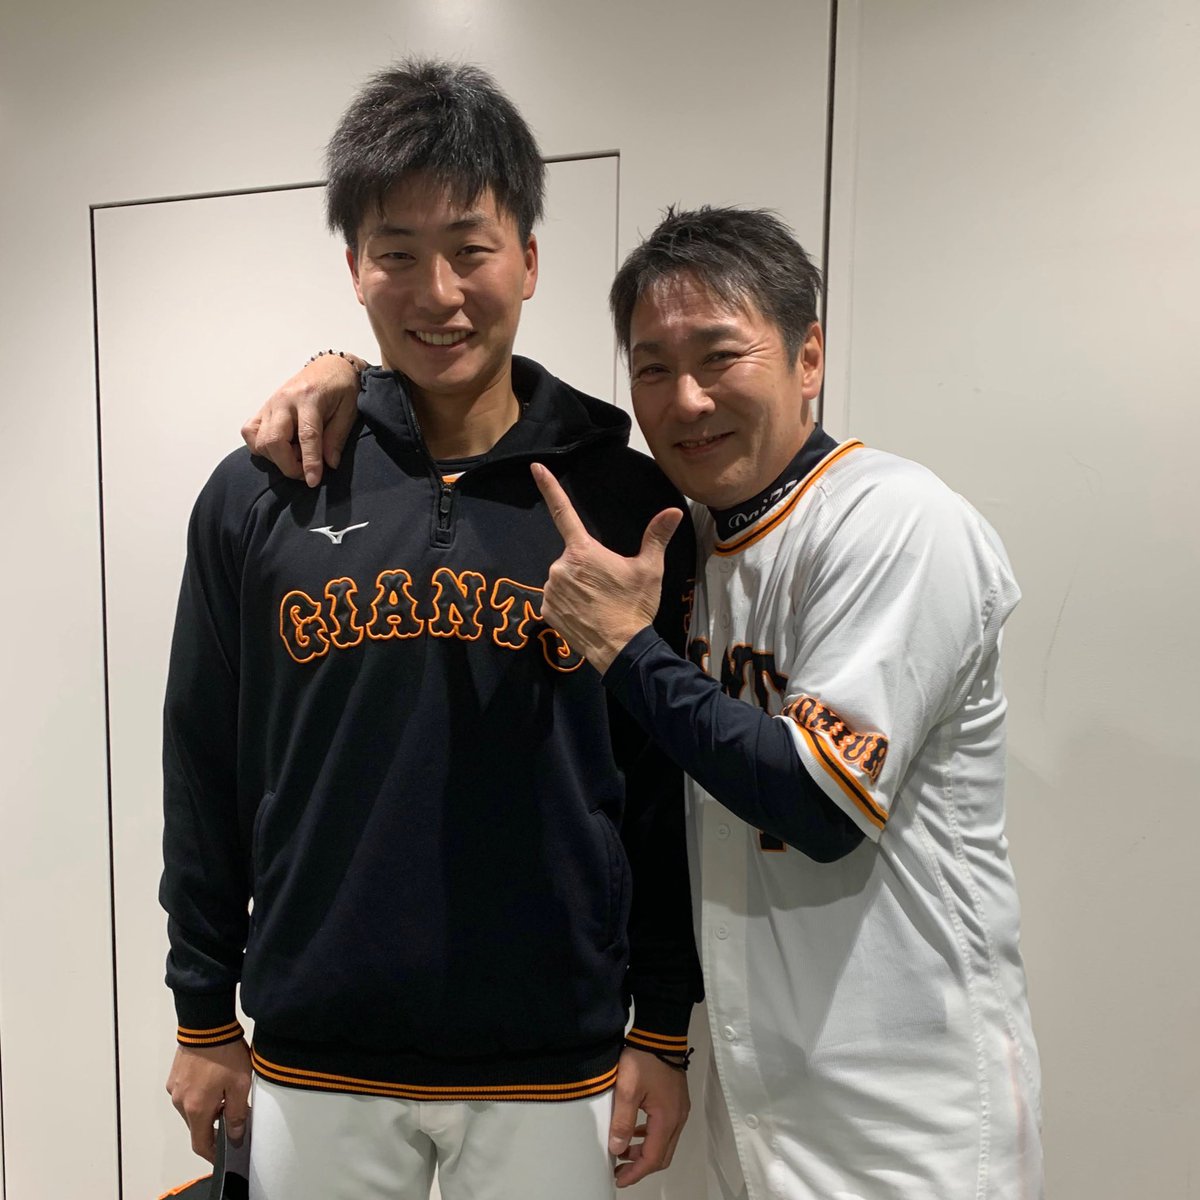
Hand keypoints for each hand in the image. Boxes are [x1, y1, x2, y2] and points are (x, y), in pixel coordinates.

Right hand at [165, 1039, 251, 1162]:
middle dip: (215, 1123)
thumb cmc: (224, 1051)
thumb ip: (238, 1113)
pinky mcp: (175, 1076)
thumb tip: (235, 1133)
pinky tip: (215, 1078)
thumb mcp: (240, 1084)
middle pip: (197, 1125)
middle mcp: (181, 1102)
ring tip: (227, 1088)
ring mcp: (176, 1088)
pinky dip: (200, 1094)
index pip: (201, 1143)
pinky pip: (187, 1093)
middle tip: (234, 1110)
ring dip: (208, 1107)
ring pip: (192, 1109)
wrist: (207, 1024)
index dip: (213, 1154)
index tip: (223, 1154)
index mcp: (196, 1109)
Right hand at [241, 352, 363, 486]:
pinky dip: (260, 446)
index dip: (310, 462)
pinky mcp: (263, 408)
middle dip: (288, 465)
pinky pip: (250, 432)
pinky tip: (280, 448)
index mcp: (309, 398)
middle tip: (306, 472)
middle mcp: (284, 400)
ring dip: (276, 457)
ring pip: (258, 440)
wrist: (331, 366)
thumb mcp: (349, 410)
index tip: (313, 481)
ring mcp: (270, 404)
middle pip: (274, 440)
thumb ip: (337, 437)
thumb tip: (329, 464)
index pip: (307, 436)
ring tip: (296, 455)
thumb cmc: (342, 387)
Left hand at [531, 463, 682, 674]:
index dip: (549, 487)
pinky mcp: (546, 610)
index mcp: (583, 551)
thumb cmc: (634, 606)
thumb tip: (674, 512)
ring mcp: (550, 590)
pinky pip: (555, 599)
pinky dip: (568, 603)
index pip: (563, 511)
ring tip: (598, 603)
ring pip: (563, 578)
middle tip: (607, 586)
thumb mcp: (650, 570)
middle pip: (572, 557)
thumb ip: (656, 537)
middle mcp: (560, 567)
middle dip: (587, 566)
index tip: (535, 467)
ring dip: (576, 585)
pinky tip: (585, 613)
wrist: (620, 649)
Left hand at [609, 1047, 690, 1187]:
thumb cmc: (645, 1058)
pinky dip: (650, 1136)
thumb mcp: (627, 1089)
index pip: (653, 1158)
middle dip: (641, 1166)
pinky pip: (666, 1128)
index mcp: (667, 1119)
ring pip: (664, 1142)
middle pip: (662, 1154)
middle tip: (620, 1170)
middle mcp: (678, 1118)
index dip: (636, 1172)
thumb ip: (622, 1121)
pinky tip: (636, 1131)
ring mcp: (679, 1109)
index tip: (620, 1179)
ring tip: (623, 1150)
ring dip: (645, 1151)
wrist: (660, 1034)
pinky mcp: (676, 1101)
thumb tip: (617, 1147)